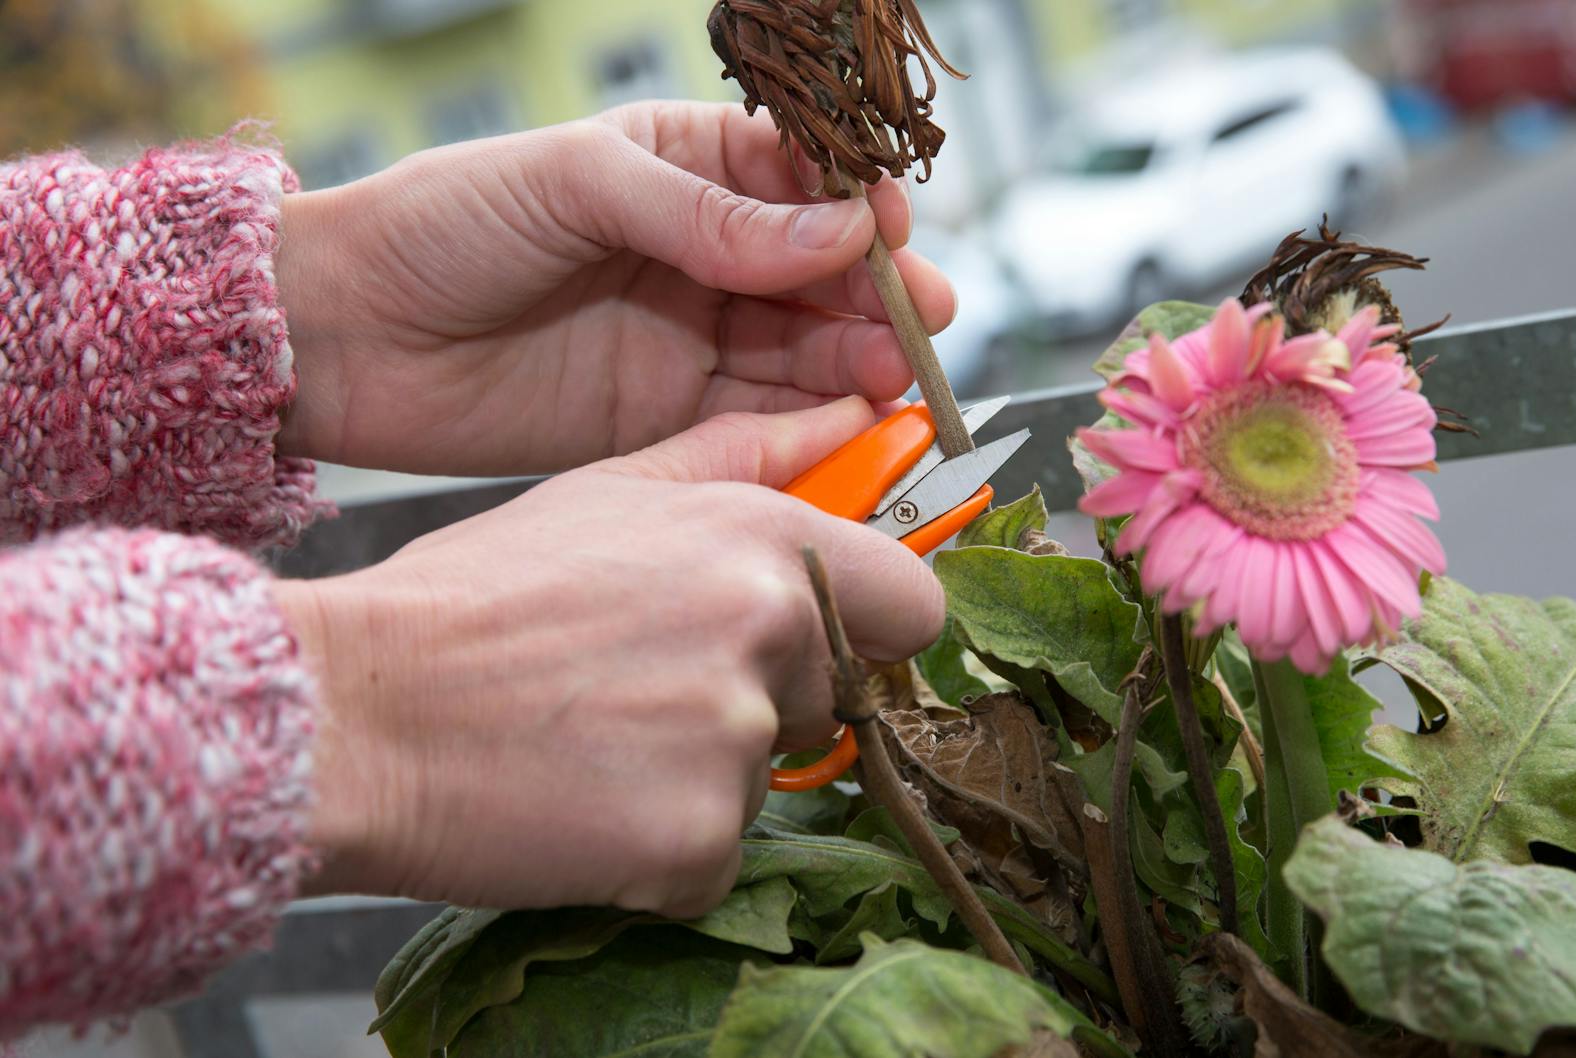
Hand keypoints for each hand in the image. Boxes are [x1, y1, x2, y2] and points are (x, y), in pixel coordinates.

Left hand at [275, 101, 955, 475]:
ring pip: (808, 349)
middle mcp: (705, 250)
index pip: (807, 179)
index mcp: (687, 164)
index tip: (890, 237)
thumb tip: (839, 230)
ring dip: (862, 360)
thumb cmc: (442, 224)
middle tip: (917, 323)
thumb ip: (709, 214)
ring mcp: (691, 334)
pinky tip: (853, 420)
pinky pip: (763, 418)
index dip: (859, 208)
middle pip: (824, 273)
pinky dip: (815, 423)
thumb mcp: (578, 183)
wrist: (344, 336)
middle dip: (878, 295)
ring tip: (899, 375)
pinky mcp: (669, 415)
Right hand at [276, 399, 943, 915]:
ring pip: (769, 780)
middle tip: (646, 694)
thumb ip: (739, 457)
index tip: (826, 649)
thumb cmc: (470, 601)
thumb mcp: (605, 493)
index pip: (913, 607)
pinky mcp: (696, 838)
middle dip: (765, 705)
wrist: (355, 712)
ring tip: (596, 742)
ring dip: (702, 778)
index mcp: (761, 538)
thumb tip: (850, 418)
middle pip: (837, 700)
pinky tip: (580, 804)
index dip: (870, 634)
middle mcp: (768, 629)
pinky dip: (660, 849)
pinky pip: (715, 856)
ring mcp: (736, 738)